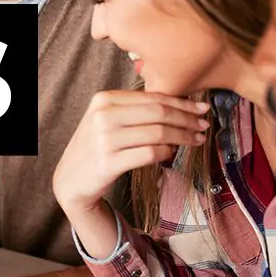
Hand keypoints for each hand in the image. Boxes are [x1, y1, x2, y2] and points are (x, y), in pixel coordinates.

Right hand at [52, 90, 210, 216]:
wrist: (71, 179)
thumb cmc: (96, 147)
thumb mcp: (107, 120)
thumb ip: (134, 110)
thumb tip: (179, 105)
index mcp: (104, 99)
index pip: (152, 97)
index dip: (181, 103)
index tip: (201, 109)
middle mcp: (103, 116)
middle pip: (158, 113)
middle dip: (187, 119)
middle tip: (204, 125)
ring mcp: (104, 139)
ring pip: (158, 133)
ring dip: (183, 137)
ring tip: (196, 140)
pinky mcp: (109, 162)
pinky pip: (150, 154)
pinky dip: (167, 152)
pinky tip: (173, 153)